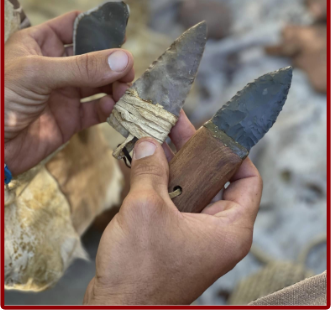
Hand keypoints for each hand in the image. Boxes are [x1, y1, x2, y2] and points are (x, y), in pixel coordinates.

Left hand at [5, 11, 133, 174]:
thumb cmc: (1, 99)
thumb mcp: (38, 74)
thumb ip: (81, 67)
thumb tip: (123, 59)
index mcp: (41, 45)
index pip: (75, 27)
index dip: (98, 29)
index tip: (122, 36)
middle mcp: (57, 67)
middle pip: (94, 58)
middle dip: (113, 63)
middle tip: (127, 72)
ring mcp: (65, 93)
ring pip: (100, 85)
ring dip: (115, 86)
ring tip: (123, 92)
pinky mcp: (71, 118)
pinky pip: (96, 111)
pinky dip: (108, 109)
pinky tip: (111, 107)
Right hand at [83, 113, 262, 304]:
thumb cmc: (140, 272)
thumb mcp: (146, 209)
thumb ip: (149, 170)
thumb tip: (148, 143)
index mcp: (228, 228)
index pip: (247, 179)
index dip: (232, 152)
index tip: (213, 132)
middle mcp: (216, 231)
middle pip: (212, 179)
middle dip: (191, 152)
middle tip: (174, 127)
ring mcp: (193, 234)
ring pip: (187, 188)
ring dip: (169, 164)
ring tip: (153, 138)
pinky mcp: (172, 237)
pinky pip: (170, 201)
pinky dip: (157, 181)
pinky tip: (139, 161)